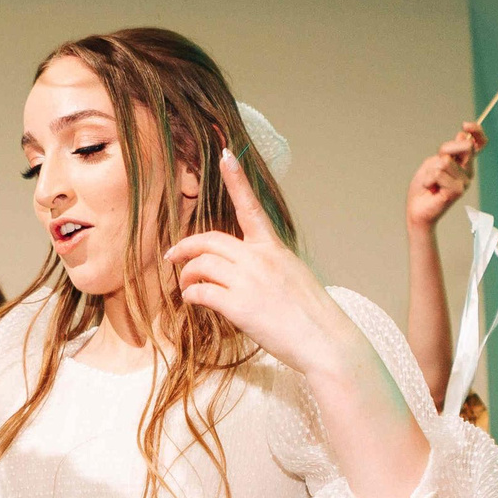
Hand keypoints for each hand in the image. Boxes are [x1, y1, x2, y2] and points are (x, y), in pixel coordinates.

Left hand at [169, 151, 368, 379]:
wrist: (325, 341)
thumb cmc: (312, 314)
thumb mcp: (293, 276)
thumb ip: (268, 266)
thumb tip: (246, 273)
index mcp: (274, 248)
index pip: (251, 206)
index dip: (236, 179)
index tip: (225, 156)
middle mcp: (259, 259)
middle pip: (210, 240)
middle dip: (186, 246)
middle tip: (173, 257)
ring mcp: (249, 281)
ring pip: (201, 264)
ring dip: (187, 274)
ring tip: (186, 287)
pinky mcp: (240, 306)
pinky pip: (202, 291)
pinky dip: (191, 295)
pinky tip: (192, 301)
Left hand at [406, 126, 485, 233]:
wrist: (417, 210)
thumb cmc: (424, 186)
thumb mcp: (433, 162)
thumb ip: (448, 151)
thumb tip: (463, 135)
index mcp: (464, 163)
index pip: (479, 144)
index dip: (477, 131)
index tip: (465, 125)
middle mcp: (468, 172)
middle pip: (465, 146)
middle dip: (445, 149)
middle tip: (434, 166)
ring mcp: (464, 182)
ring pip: (445, 161)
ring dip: (431, 170)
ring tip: (431, 182)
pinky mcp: (457, 191)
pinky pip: (438, 173)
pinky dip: (428, 179)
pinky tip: (430, 188)